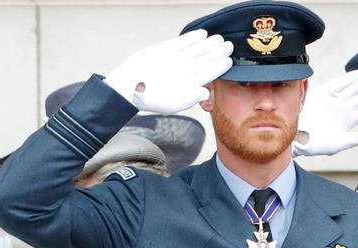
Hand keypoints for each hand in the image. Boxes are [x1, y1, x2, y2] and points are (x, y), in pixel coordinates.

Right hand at [103, 30, 232, 113]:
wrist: (128, 87)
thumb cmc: (148, 98)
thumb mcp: (172, 104)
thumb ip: (190, 98)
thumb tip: (205, 93)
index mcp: (187, 85)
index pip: (208, 74)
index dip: (219, 67)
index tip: (229, 61)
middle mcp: (183, 72)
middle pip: (204, 60)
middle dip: (217, 53)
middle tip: (229, 46)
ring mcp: (174, 60)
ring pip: (195, 50)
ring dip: (207, 44)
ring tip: (218, 39)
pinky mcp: (164, 50)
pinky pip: (181, 42)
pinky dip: (191, 38)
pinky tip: (201, 34)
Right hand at [293, 70, 357, 156]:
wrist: (295, 135)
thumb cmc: (315, 143)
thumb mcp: (336, 144)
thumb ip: (353, 140)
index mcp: (348, 121)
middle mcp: (342, 109)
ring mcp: (333, 100)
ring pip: (352, 89)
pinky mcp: (323, 93)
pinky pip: (337, 85)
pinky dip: (346, 80)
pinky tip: (357, 75)